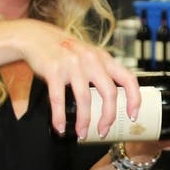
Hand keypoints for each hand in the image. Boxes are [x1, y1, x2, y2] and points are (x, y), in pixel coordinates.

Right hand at [17, 19, 139, 138]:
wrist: (35, 36)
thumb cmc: (65, 51)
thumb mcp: (90, 55)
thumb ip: (102, 72)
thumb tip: (112, 102)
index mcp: (104, 58)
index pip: (128, 79)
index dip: (134, 99)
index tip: (132, 115)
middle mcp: (92, 60)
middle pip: (109, 93)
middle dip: (108, 117)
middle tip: (103, 131)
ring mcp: (72, 64)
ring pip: (84, 99)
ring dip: (84, 121)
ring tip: (81, 133)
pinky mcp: (53, 69)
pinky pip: (58, 99)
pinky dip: (59, 117)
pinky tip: (60, 127)